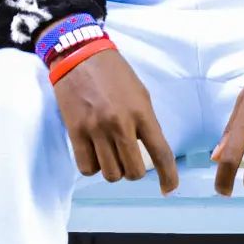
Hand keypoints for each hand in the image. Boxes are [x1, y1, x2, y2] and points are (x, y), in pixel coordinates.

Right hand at [49, 44, 179, 196]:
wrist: (79, 55)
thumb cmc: (113, 73)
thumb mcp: (140, 94)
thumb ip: (145, 122)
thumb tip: (149, 151)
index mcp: (141, 112)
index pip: (160, 153)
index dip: (168, 176)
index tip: (169, 189)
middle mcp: (120, 124)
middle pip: (133, 171)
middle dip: (134, 172)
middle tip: (129, 160)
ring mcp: (96, 129)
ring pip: (110, 174)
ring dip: (113, 171)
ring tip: (110, 156)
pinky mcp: (75, 131)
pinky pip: (87, 168)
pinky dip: (93, 167)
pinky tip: (94, 154)